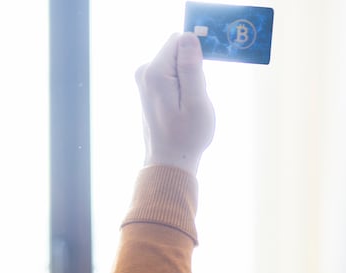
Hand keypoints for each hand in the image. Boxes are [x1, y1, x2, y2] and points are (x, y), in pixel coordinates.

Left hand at [135, 33, 215, 174]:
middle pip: (179, 51)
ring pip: (177, 63)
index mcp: (156, 72)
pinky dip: (182, 87)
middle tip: (195, 97)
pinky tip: (182, 107)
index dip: (197, 56)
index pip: (181, 40)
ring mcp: (144, 79)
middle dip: (193, 69)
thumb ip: (192, 68)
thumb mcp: (197, 102)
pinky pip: (172, 74)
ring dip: (189, 80)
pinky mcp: (148, 86)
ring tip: (188, 105)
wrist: (169, 161)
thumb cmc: (186, 137)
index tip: (201, 79)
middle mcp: (145, 71)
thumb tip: (189, 36)